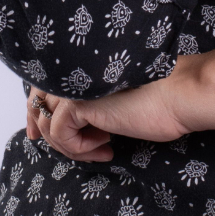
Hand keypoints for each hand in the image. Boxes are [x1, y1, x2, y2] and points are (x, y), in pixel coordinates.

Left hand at [25, 58, 198, 162]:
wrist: (177, 96)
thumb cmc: (157, 101)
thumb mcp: (113, 104)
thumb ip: (88, 105)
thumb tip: (60, 124)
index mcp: (83, 66)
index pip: (43, 85)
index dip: (36, 110)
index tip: (39, 134)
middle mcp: (75, 70)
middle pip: (37, 100)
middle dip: (42, 128)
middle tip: (66, 148)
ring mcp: (75, 84)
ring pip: (47, 122)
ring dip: (71, 145)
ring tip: (102, 147)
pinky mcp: (79, 100)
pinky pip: (60, 133)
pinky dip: (78, 148)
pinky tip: (107, 145)